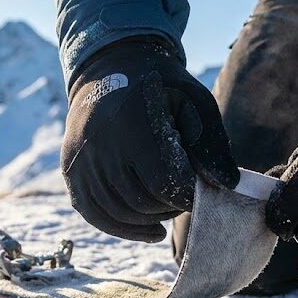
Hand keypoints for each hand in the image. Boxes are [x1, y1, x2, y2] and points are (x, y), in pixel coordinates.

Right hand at [62, 36, 238, 241]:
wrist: (111, 66)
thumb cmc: (161, 86)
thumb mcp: (194, 102)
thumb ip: (211, 144)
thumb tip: (226, 185)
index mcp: (133, 127)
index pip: (164, 183)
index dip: (188, 195)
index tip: (201, 189)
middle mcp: (100, 145)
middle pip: (142, 203)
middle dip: (171, 207)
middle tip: (186, 196)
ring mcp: (81, 159)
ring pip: (120, 213)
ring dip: (151, 219)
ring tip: (169, 207)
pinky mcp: (70, 169)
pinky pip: (93, 213)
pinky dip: (122, 229)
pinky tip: (150, 231)